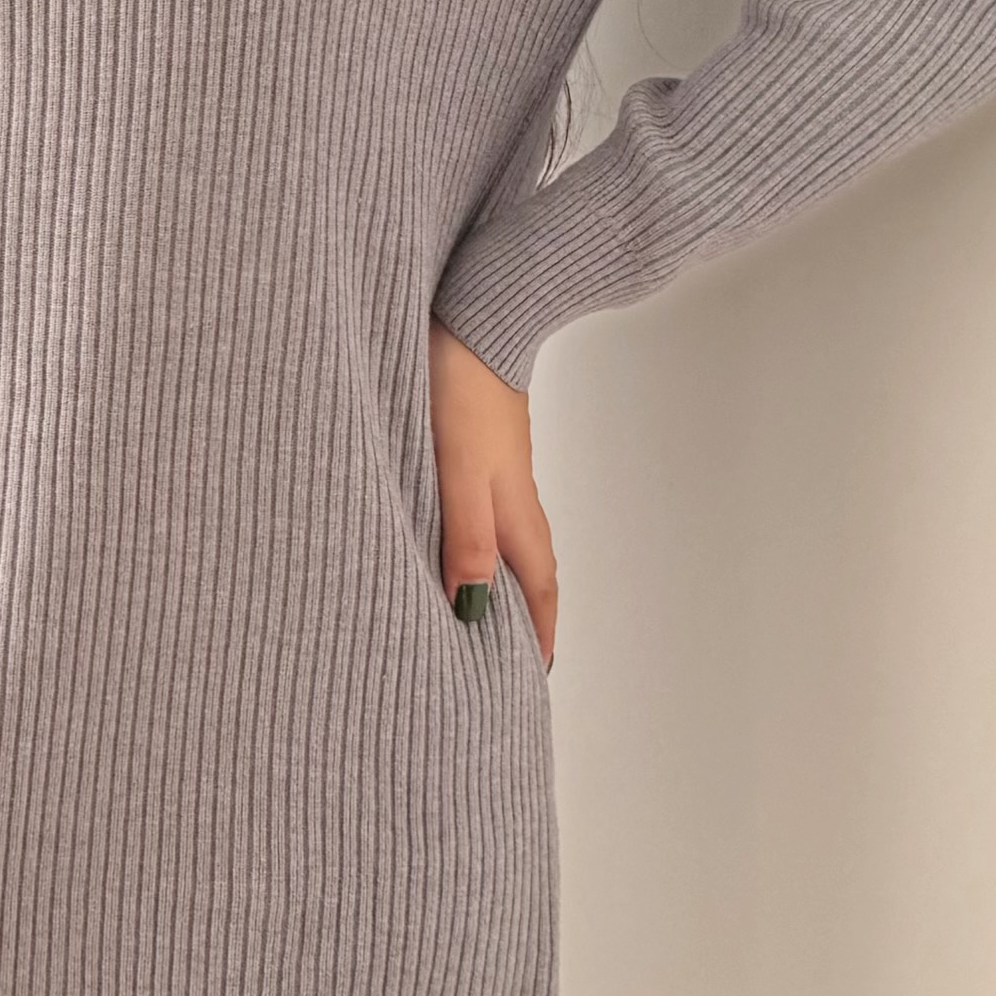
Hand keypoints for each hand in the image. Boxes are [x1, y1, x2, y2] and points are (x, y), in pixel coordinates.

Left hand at [428, 316, 557, 670]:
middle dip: (527, 617)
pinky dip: (483, 541)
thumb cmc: (462, 389)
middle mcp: (515, 498)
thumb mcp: (457, 469)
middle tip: (512, 660)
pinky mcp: (481, 448)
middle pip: (530, 571)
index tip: (532, 677)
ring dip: (504, 579)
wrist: (473, 318)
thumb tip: (472, 604)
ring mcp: (500, 472)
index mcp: (515, 513)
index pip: (537, 589)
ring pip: (509, 541)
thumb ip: (466, 534)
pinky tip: (459, 539)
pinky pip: (489, 511)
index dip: (538, 634)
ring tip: (487, 612)